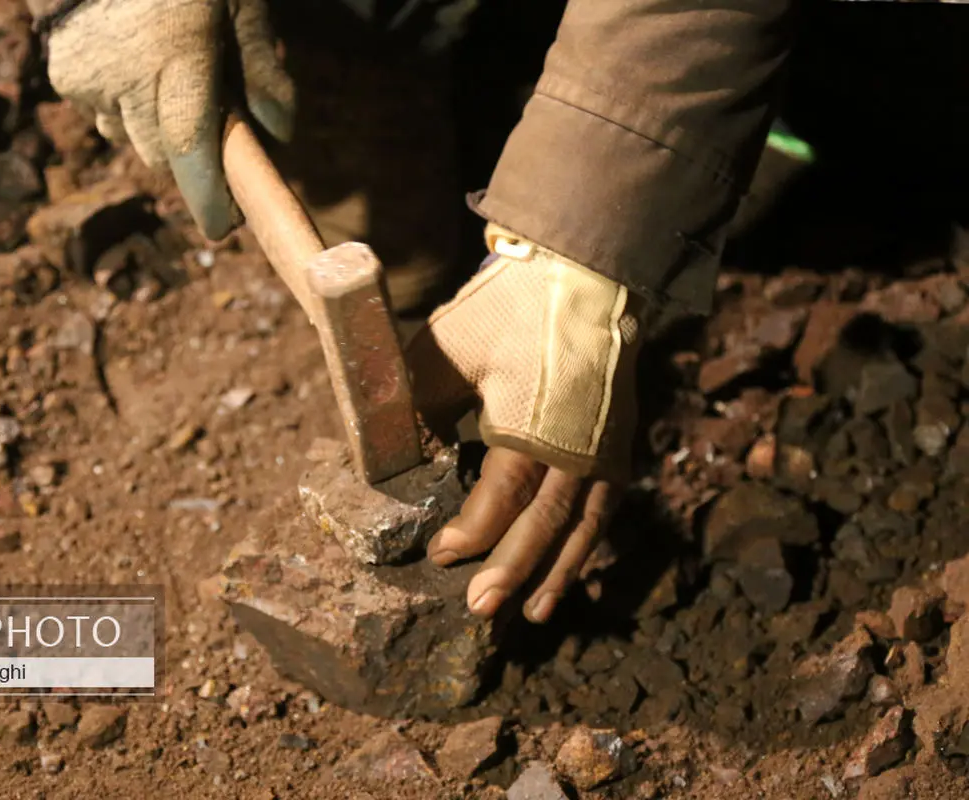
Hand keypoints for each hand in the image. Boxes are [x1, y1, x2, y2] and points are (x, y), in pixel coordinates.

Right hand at [46, 0, 293, 238]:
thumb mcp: (238, 2)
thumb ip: (261, 66)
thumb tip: (279, 134)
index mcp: (177, 52)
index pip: (190, 146)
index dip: (208, 196)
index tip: (225, 225)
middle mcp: (128, 75)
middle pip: (164, 156)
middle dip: (190, 153)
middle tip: (212, 122)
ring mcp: (91, 79)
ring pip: (132, 140)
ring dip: (153, 128)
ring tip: (167, 78)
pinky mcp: (66, 78)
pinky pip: (103, 116)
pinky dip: (122, 105)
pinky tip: (132, 62)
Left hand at [407, 224, 643, 622]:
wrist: (586, 274)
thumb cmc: (509, 308)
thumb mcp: (447, 346)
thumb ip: (419, 402)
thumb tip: (397, 451)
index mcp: (532, 424)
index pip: (500, 498)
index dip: (470, 533)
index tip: (440, 554)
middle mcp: (576, 447)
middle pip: (545, 526)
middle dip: (513, 574)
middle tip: (483, 611)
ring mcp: (604, 448)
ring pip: (583, 527)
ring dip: (557, 573)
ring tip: (535, 616)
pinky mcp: (618, 443)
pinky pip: (604, 508)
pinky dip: (586, 544)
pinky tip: (571, 568)